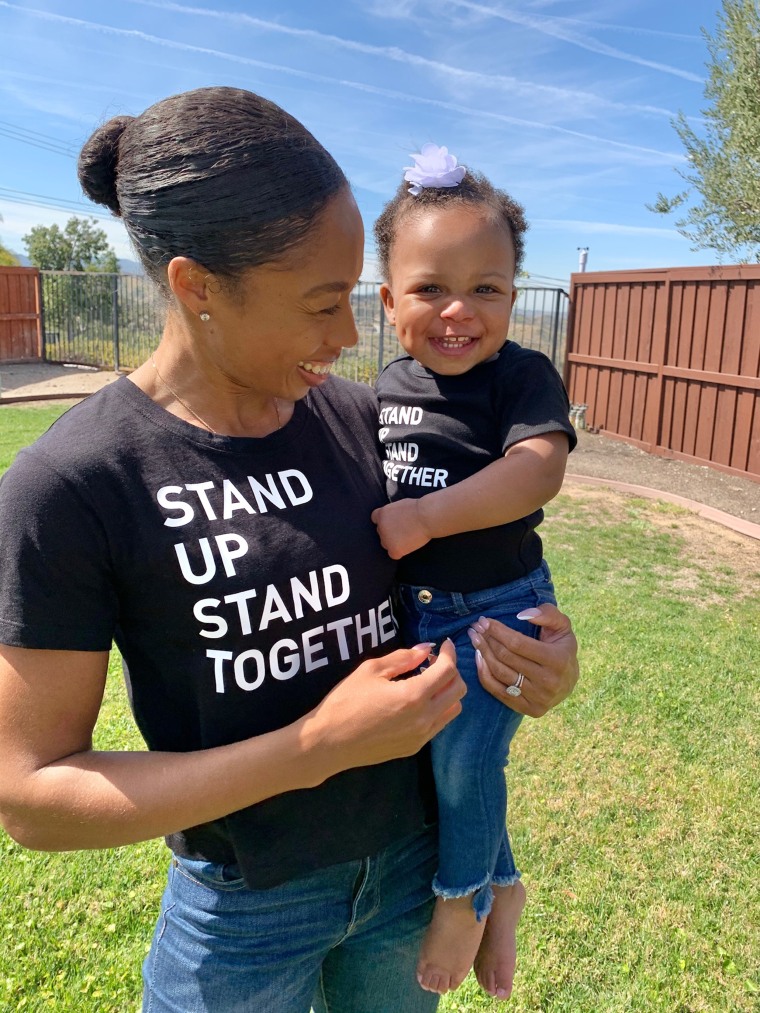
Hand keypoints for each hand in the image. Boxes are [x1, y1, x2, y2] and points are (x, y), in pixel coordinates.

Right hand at [305, 639, 464, 773]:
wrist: (329, 743)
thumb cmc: (345, 702)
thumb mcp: (371, 670)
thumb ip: (402, 658)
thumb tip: (425, 649)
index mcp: (414, 696)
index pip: (448, 671)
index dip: (449, 654)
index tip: (444, 645)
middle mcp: (424, 718)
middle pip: (458, 690)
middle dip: (452, 671)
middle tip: (432, 662)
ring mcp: (422, 736)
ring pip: (453, 709)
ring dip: (447, 691)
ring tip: (426, 681)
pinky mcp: (415, 747)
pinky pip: (438, 724)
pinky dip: (437, 708)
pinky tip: (417, 701)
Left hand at [371, 499, 431, 558]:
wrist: (427, 517)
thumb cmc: (419, 509)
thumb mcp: (400, 505)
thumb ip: (393, 513)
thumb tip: (394, 519)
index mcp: (382, 514)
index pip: (375, 519)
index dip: (384, 521)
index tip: (393, 523)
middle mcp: (381, 527)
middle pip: (381, 532)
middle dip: (390, 532)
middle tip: (404, 531)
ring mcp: (386, 539)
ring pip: (385, 544)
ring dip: (393, 542)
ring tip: (408, 537)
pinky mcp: (394, 549)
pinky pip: (393, 554)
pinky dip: (400, 552)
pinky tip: (409, 545)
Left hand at [469, 604, 578, 717]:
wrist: (569, 682)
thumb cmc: (561, 648)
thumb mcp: (562, 626)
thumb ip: (547, 614)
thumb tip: (522, 615)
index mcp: (557, 660)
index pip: (517, 643)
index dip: (498, 631)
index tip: (485, 621)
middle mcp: (548, 682)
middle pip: (506, 657)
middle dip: (487, 639)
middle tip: (475, 628)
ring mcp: (538, 698)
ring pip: (500, 673)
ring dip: (482, 653)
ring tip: (474, 639)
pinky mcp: (529, 709)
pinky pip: (498, 691)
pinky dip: (484, 673)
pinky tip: (479, 658)